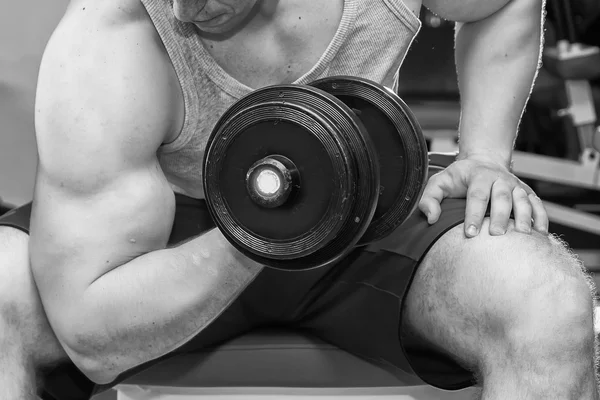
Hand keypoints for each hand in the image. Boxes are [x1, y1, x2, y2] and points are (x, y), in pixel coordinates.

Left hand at [418, 156, 548, 236]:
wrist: (483, 162)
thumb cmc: (458, 178)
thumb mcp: (439, 182)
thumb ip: (430, 198)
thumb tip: (431, 218)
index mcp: (478, 175)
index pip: (476, 195)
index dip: (473, 214)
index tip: (469, 233)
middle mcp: (500, 179)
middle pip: (502, 197)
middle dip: (499, 216)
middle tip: (496, 235)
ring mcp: (516, 185)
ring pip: (523, 200)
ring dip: (523, 217)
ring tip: (522, 235)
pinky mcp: (527, 193)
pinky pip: (537, 204)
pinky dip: (541, 217)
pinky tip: (540, 233)